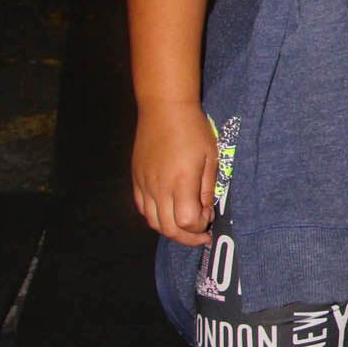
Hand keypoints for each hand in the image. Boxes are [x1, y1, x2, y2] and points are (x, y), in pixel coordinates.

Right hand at [132, 101, 217, 243]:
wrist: (164, 108)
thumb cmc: (192, 129)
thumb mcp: (210, 156)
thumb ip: (207, 187)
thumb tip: (205, 210)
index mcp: (180, 181)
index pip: (186, 222)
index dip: (199, 226)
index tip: (209, 217)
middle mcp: (159, 187)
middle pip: (168, 229)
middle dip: (187, 237)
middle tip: (200, 235)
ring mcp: (145, 184)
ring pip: (153, 222)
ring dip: (170, 231)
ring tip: (185, 227)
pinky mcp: (137, 179)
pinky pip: (143, 208)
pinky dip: (156, 217)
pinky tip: (168, 211)